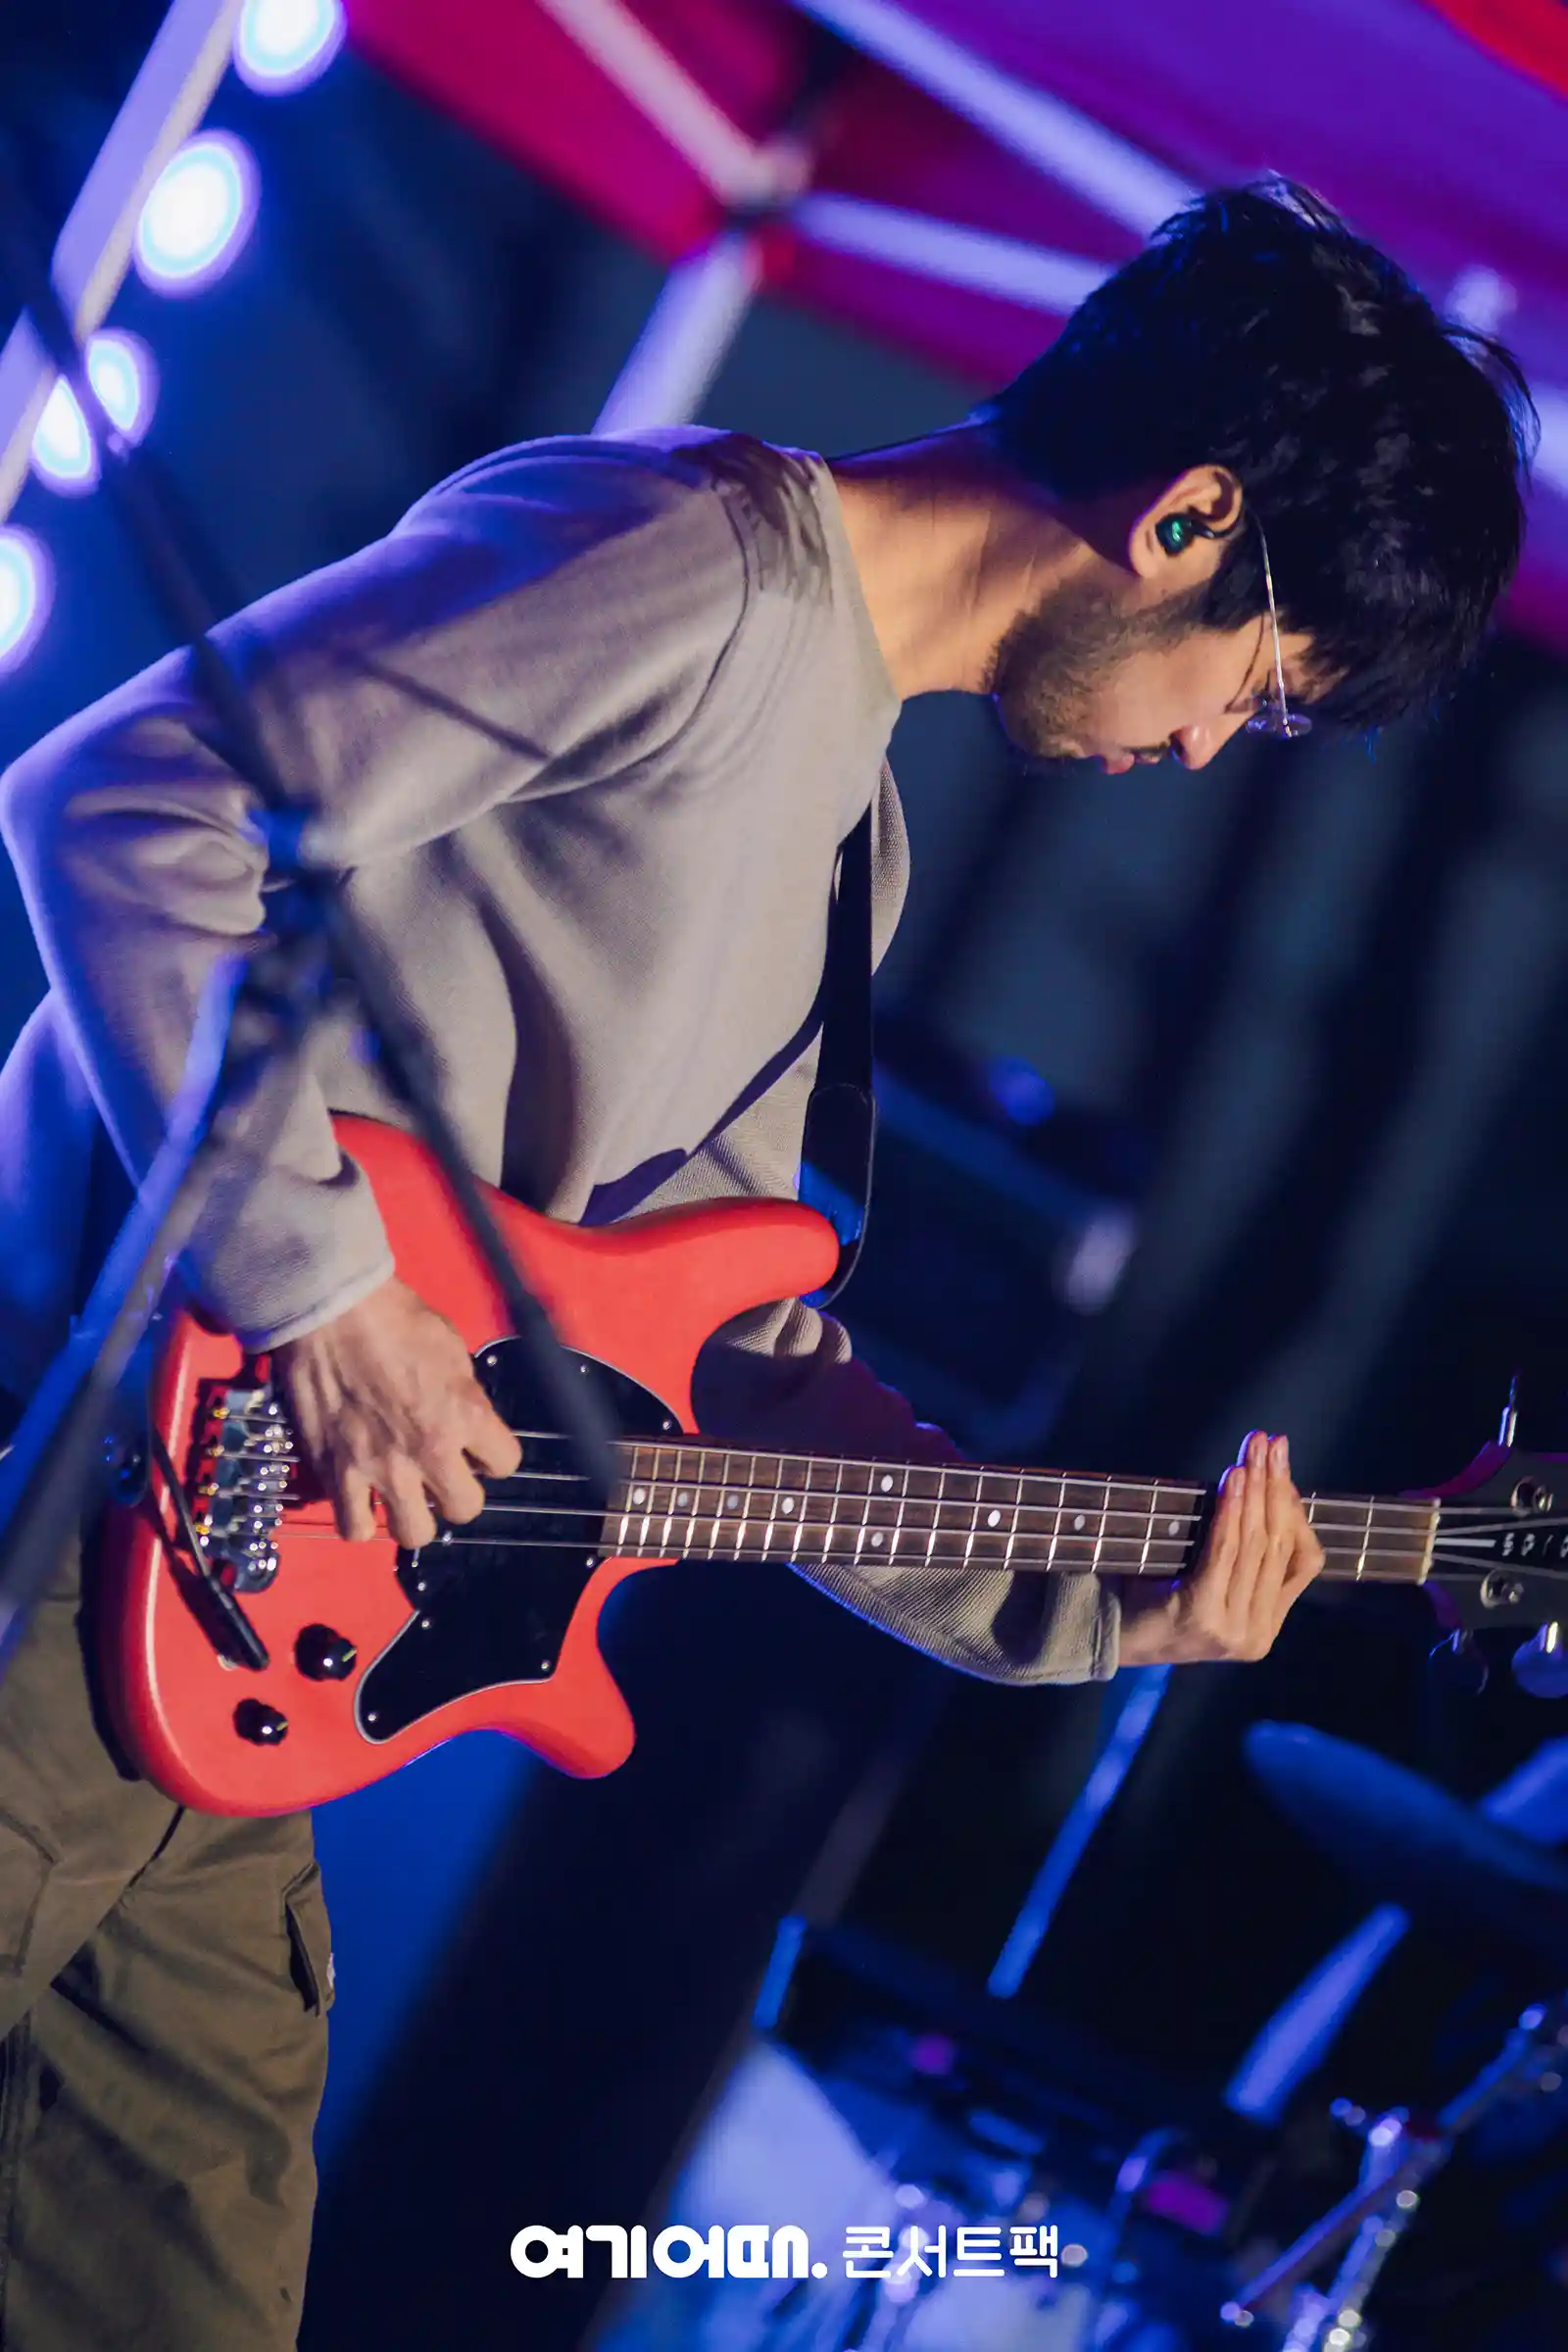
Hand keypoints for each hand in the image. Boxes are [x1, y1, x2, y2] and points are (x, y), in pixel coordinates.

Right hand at [272, 1275, 522, 1546]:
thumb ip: (464, 1392)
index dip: (491, 1455)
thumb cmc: (392, 1315)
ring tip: (401, 1496)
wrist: (329, 1310)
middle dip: (457, 1492)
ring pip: (413, 1533)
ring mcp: (382, 1467)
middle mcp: (430, 1450)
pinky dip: (358, 1520)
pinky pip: (353, 1528)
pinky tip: (360, 1502)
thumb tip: (464, 1413)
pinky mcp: (336, 1473)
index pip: (506, 1463)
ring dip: (411, 1516)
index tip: (477, 1449)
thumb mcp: (451, 1347)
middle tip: (439, 1474)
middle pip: (465, 1508)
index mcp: (466, 1413)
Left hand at [1114, 1429, 1323, 1666]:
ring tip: (1253, 1453)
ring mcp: (1233, 1629)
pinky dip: (1230, 1512)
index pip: (1304, 1562)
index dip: (1295, 1511)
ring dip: (1256, 1491)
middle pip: (1278, 1545)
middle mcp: (1256, 1633)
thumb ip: (1241, 1555)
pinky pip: (1224, 1552)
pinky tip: (1234, 1480)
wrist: (1107, 1635)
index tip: (1282, 1467)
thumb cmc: (1154, 1597)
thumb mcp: (1210, 1579)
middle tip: (1272, 1444)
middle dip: (1276, 1487)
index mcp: (1265, 1626)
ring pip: (1255, 1545)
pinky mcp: (1205, 1616)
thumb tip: (1264, 1484)